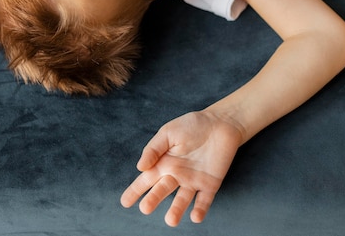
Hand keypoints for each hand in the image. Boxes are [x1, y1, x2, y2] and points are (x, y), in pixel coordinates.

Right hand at [120, 111, 242, 226]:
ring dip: (176, 210)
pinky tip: (195, 217)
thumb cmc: (191, 125)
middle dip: (153, 200)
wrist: (220, 123)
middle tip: (145, 208)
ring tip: (170, 220)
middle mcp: (175, 175)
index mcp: (163, 163)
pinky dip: (200, 209)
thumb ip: (153, 149)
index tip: (125, 202)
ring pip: (182, 199)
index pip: (145, 180)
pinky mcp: (210, 184)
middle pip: (161, 191)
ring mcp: (193, 181)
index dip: (135, 191)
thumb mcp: (168, 133)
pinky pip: (205, 200)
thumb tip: (139, 167)